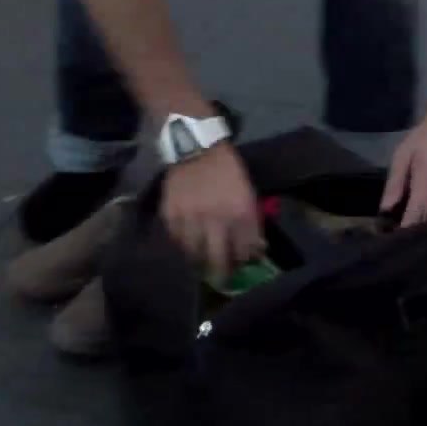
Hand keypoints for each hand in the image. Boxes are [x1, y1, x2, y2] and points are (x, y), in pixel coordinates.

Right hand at [161, 143, 261, 283]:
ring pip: (194, 255)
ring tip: (201, 262)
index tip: (240, 265)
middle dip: (221, 274)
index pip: (243, 252)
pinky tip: (185, 244)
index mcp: (239, 213)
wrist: (195, 148)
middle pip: (217, 260)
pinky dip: (181, 246)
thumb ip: (251, 223)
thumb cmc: (227, 171)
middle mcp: (215, 219)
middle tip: (220, 277)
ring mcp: (190, 218)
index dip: (242, 263)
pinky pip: (175, 241)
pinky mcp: (170, 215)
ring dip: (199, 261)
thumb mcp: (248, 193)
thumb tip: (256, 250)